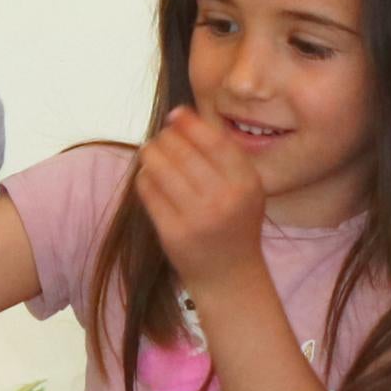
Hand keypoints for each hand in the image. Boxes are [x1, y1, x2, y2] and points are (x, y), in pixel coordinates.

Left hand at [131, 108, 267, 286]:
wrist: (230, 276)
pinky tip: (148, 177)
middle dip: (165, 137)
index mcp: (246, 183)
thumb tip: (180, 114)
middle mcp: (224, 199)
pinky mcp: (172, 233)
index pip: (212, 139)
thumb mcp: (244, 187)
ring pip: (160, 167)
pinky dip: (144, 178)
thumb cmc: (234, 223)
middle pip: (182, 150)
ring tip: (151, 153)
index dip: (189, 123)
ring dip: (150, 153)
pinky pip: (148, 191)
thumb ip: (221, 153)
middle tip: (160, 138)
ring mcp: (197, 217)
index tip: (175, 115)